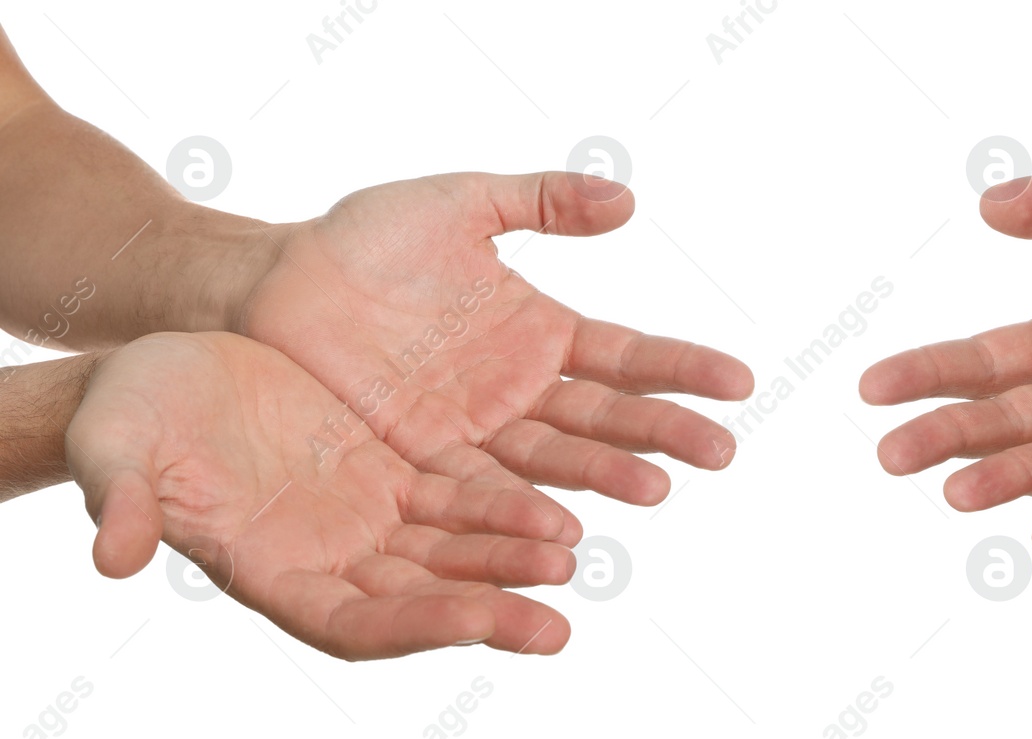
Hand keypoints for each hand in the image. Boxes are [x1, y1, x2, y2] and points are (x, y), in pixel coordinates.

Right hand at [67, 332, 580, 659]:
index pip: (353, 624)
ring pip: (452, 547)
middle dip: (486, 607)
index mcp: (269, 573)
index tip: (480, 621)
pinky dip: (504, 500)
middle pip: (422, 599)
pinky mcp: (393, 473)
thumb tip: (112, 557)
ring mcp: (368, 518)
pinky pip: (460, 492)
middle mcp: (332, 560)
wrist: (170, 368)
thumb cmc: (130, 415)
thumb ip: (125, 503)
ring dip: (509, 553)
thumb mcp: (118, 450)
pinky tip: (558, 503)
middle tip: (554, 619)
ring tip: (572, 552)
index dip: (417, 626)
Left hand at [239, 172, 752, 504]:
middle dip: (664, 433)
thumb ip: (540, 203)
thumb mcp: (457, 206)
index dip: (681, 368)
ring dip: (605, 478)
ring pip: (554, 463)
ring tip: (654, 491)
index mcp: (539, 334)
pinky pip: (482, 492)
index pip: (627, 355)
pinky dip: (524, 513)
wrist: (267, 288)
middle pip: (605, 418)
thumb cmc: (360, 243)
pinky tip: (564, 528)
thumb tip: (629, 199)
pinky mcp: (424, 467)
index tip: (739, 381)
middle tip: (720, 453)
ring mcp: (476, 435)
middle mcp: (519, 393)